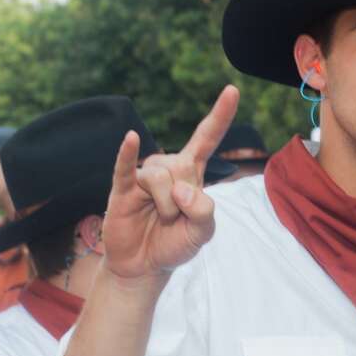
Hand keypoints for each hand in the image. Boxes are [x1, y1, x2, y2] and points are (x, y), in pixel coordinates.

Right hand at [103, 87, 238, 280]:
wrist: (145, 266)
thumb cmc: (175, 243)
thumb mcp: (203, 233)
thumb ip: (204, 211)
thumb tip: (180, 189)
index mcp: (192, 174)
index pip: (207, 139)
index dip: (220, 116)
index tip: (232, 90)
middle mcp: (168, 169)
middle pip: (181, 168)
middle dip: (182, 202)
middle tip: (174, 220)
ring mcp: (143, 177)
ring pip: (159, 177)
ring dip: (165, 206)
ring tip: (159, 220)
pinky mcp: (122, 189)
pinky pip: (125, 167)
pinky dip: (127, 153)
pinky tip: (131, 138)